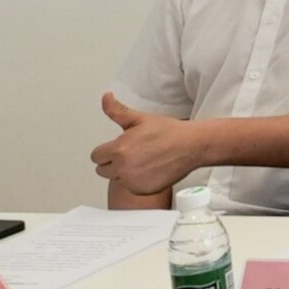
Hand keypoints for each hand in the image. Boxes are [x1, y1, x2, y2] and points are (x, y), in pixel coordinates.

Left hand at [90, 93, 210, 196]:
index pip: (96, 156)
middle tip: (133, 153)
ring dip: (124, 172)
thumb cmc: (169, 132)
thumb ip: (117, 111)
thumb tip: (106, 98)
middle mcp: (122, 168)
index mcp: (118, 150)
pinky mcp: (143, 190)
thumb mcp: (140, 118)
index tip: (121, 147)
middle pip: (102, 170)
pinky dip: (137, 182)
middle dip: (113, 162)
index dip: (107, 150)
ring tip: (143, 161)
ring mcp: (132, 181)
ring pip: (117, 179)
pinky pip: (131, 187)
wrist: (192, 145)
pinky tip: (150, 170)